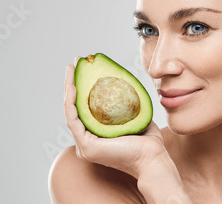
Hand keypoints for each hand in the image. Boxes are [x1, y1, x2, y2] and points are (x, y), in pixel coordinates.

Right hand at [63, 58, 166, 177]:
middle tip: (74, 63)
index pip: (84, 109)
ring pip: (71, 112)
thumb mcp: (135, 116)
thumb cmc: (148, 142)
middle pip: (75, 108)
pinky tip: (73, 87)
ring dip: (68, 89)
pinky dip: (71, 102)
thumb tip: (127, 85)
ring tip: (71, 69)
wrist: (153, 158)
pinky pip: (74, 119)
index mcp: (96, 136)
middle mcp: (87, 142)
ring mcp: (85, 145)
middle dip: (72, 83)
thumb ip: (128, 104)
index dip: (82, 88)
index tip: (84, 68)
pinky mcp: (87, 146)